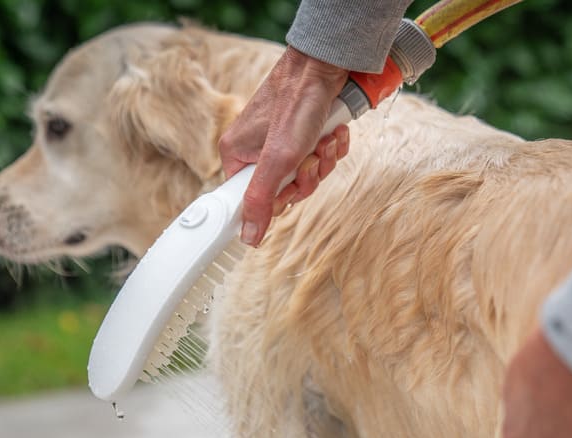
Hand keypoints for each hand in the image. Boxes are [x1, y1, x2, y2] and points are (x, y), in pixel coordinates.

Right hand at [218, 46, 350, 246]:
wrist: (323, 66)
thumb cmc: (296, 105)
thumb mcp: (277, 160)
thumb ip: (260, 201)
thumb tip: (248, 239)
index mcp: (238, 156)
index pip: (255, 201)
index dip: (279, 199)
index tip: (290, 186)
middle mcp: (256, 150)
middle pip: (286, 190)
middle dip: (308, 176)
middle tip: (311, 157)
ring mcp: (281, 142)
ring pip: (307, 174)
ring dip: (323, 160)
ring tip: (324, 139)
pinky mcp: (304, 133)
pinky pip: (320, 156)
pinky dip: (331, 147)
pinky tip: (334, 132)